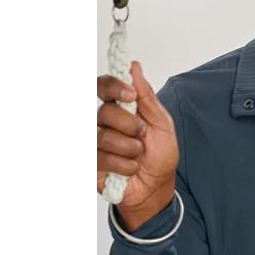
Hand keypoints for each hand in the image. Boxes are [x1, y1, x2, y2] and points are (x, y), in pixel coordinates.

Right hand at [94, 62, 179, 228]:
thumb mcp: (162, 124)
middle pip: (106, 111)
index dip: (113, 86)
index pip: (103, 86)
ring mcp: (96, 141)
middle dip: (131, 125)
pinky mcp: (93, 162)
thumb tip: (134, 68)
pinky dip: (125, 165)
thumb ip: (147, 97)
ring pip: (105, 136)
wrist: (157, 186)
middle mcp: (104, 122)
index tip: (129, 94)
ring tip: (138, 155)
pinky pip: (103, 157)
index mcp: (120, 108)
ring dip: (130, 149)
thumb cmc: (160, 155)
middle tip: (141, 135)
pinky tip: (130, 168)